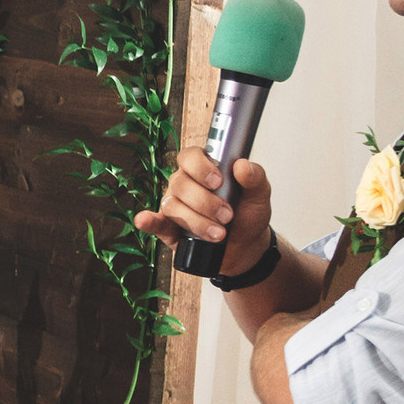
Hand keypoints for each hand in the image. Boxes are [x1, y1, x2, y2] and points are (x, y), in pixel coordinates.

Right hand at [134, 148, 274, 273]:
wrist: (246, 247)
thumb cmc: (248, 215)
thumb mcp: (259, 194)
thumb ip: (254, 177)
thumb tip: (242, 166)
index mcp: (203, 169)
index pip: (190, 156)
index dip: (200, 166)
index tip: (218, 181)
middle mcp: (184, 184)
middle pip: (180, 183)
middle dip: (206, 202)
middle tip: (227, 215)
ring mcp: (174, 205)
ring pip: (173, 205)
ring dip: (197, 221)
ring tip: (219, 234)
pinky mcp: (168, 228)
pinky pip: (154, 222)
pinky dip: (148, 220)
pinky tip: (144, 220)